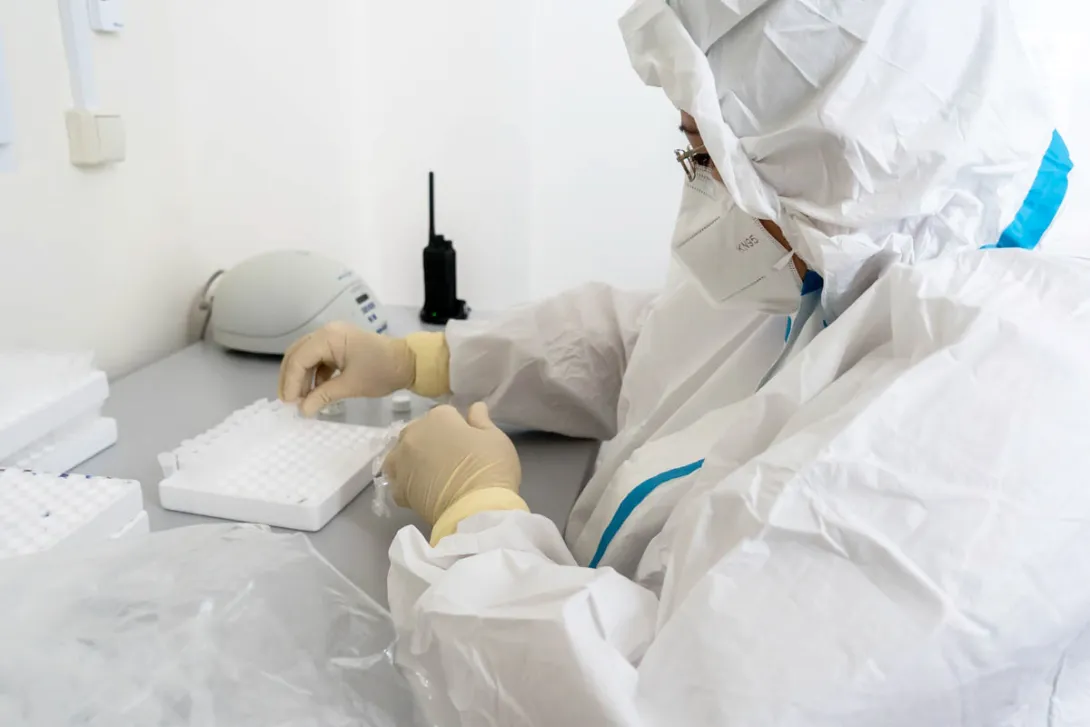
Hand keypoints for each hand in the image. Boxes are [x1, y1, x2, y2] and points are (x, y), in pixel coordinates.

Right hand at [278, 322, 413, 416]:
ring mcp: (333, 337)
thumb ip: (324, 396)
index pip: (299, 359)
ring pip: (306, 357)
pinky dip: (314, 375)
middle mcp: (327, 332)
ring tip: (300, 400)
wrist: (409, 362)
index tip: (289, 404)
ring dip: (301, 378)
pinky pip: (319, 359)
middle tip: (288, 402)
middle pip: (298, 354)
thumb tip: (303, 410)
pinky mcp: (339, 346)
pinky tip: (314, 392)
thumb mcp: (351, 386)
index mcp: (329, 337)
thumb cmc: (382, 371)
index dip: (291, 382)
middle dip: (291, 378)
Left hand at [386, 403, 521, 526]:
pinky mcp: (398, 488)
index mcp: (438, 417)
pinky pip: (397, 481)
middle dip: (431, 440)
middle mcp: (414, 434)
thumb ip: (481, 420)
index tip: (468, 440)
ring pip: (400, 454)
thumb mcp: (495, 438)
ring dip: (410, 458)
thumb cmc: (489, 468)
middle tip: (449, 458)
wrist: (475, 510)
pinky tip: (418, 490)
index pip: (446, 414)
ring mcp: (401, 462)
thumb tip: (475, 407)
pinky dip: (405, 484)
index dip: (458, 426)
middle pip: (418, 431)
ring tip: (427, 472)